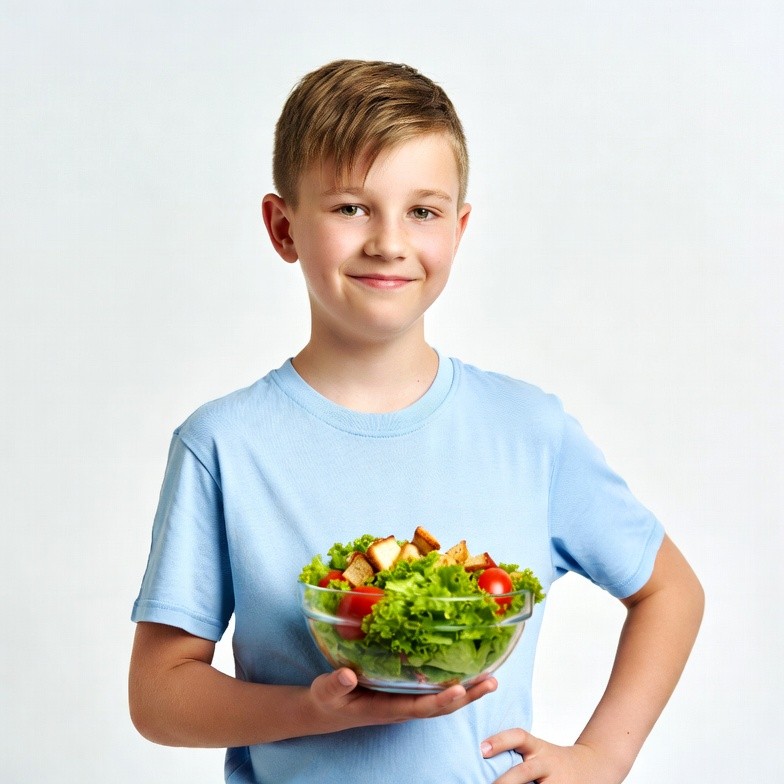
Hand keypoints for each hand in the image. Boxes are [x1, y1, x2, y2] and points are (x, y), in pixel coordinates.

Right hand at [308, 668, 497, 732]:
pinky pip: (434, 689)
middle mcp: (403, 707)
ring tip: (491, 678)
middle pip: (441, 706)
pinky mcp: (406, 692)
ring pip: (442, 699)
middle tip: (492, 681)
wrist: (328, 710)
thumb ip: (336, 684)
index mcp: (387, 709)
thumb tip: (347, 674)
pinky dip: (454, 683)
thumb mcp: (327, 691)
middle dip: (467, 696)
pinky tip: (467, 670)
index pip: (419, 707)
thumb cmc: (329, 700)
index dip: (440, 700)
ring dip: (467, 691)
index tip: (458, 691)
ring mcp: (406, 701)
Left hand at [481, 729, 625, 783]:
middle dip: (505, 782)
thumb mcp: (539, 752)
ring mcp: (555, 782)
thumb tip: (483, 756)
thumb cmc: (555, 762)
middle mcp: (546, 764)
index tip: (482, 748)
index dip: (501, 740)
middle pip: (524, 772)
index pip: (519, 737)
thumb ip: (517, 754)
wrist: (593, 768)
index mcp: (538, 749)